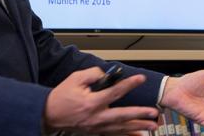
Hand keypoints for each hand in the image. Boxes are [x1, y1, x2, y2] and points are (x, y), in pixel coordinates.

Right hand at [43, 67, 158, 134]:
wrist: (49, 114)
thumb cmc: (62, 96)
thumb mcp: (75, 79)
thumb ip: (93, 74)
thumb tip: (107, 74)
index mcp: (92, 102)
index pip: (115, 92)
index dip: (129, 85)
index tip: (140, 79)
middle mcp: (96, 117)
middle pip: (122, 116)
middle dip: (140, 115)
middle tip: (154, 113)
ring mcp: (96, 127)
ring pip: (121, 128)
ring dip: (138, 127)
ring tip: (152, 126)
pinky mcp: (96, 132)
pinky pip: (114, 135)